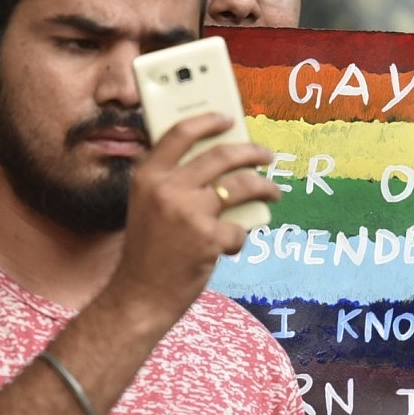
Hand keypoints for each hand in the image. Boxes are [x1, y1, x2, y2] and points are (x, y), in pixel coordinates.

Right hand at [114, 112, 279, 318]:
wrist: (140, 295)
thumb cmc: (148, 250)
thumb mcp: (147, 205)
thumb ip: (173, 182)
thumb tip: (219, 161)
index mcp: (148, 176)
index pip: (181, 133)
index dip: (208, 121)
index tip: (228, 119)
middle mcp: (167, 188)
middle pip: (222, 155)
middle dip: (252, 152)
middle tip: (266, 156)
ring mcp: (190, 212)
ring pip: (242, 185)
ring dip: (265, 187)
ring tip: (273, 192)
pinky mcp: (208, 238)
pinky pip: (239, 228)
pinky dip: (239, 237)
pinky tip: (230, 245)